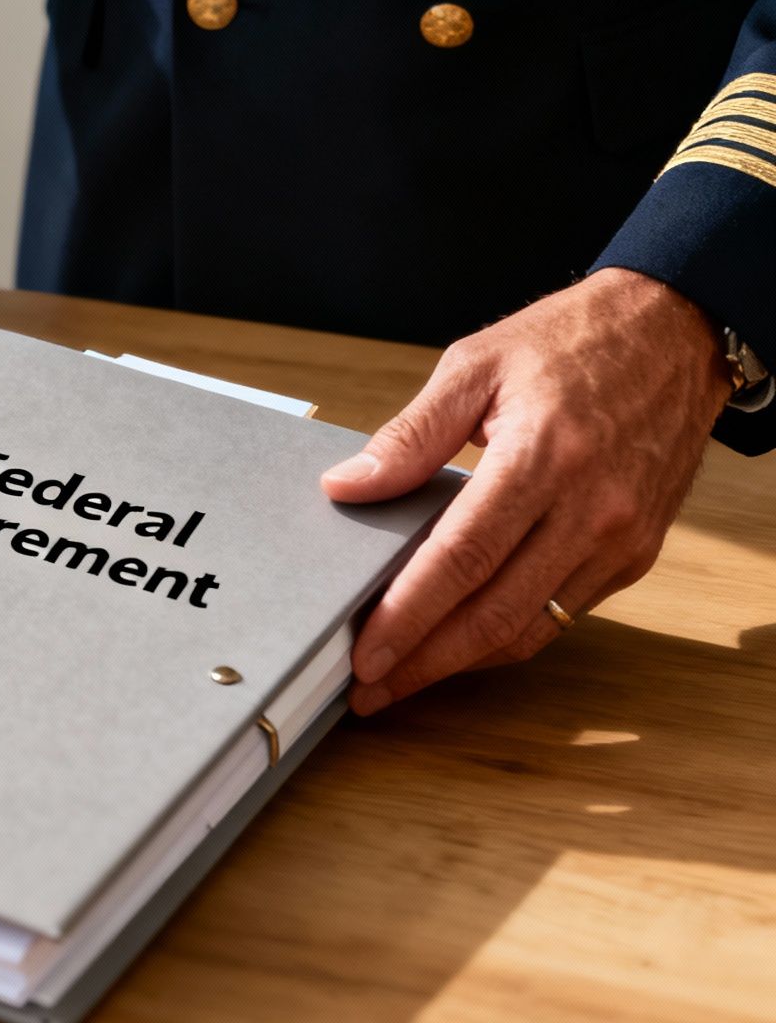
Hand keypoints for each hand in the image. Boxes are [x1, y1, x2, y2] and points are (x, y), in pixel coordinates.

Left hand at [321, 268, 732, 713]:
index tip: (364, 654)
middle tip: (367, 691)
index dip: (407, 616)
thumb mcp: (476, 365)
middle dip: (424, 663)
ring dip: (463, 663)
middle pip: (494, 613)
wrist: (677, 332)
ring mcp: (619, 539)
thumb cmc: (572, 342)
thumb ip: (410, 435)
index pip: (460, 559)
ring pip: (531, 628)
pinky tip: (461, 641)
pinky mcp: (635, 554)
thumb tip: (346, 487)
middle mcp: (590, 509)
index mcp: (542, 457)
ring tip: (404, 678)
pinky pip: (563, 613)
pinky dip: (508, 637)